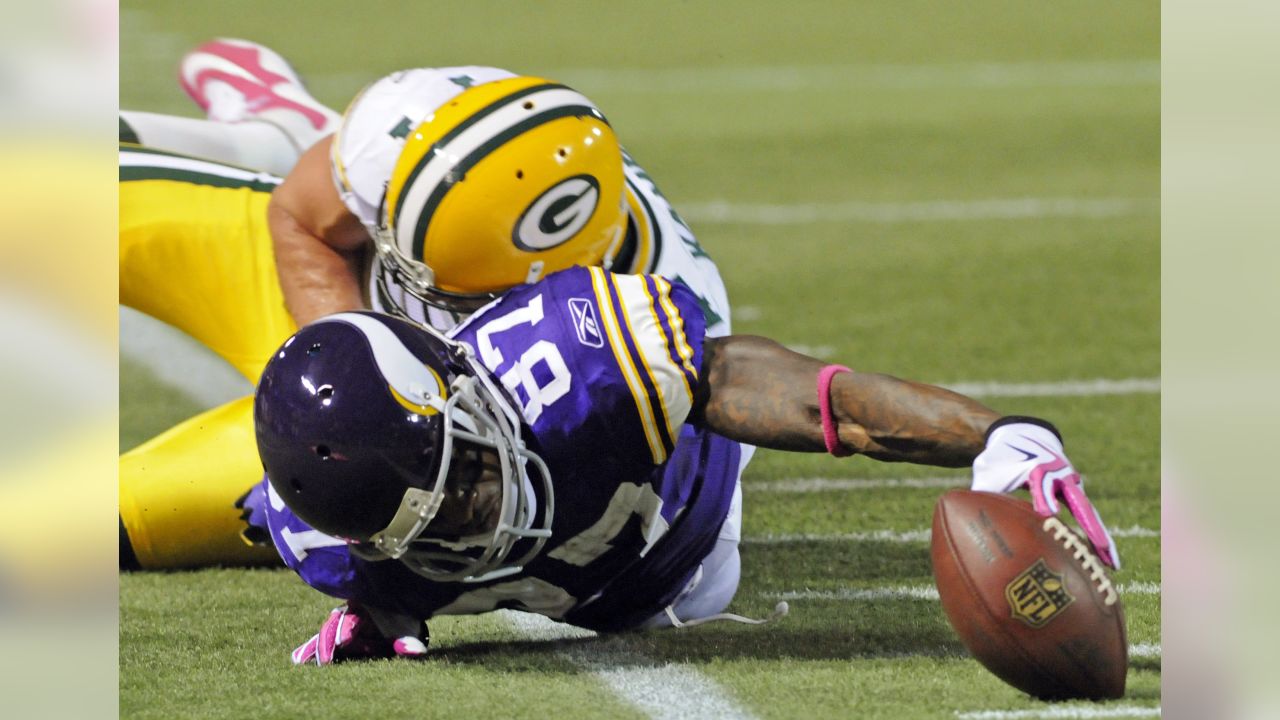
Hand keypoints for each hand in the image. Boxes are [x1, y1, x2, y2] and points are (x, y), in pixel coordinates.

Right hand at [291, 604, 428, 664]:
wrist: (401, 615)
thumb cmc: (404, 620)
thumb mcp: (409, 628)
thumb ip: (410, 640)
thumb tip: (413, 651)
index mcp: (367, 605)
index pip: (353, 615)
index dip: (348, 627)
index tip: (345, 640)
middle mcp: (351, 611)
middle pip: (335, 623)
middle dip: (330, 640)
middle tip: (326, 660)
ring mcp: (342, 621)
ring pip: (326, 631)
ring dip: (317, 646)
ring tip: (302, 661)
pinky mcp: (337, 632)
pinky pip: (324, 639)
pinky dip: (311, 647)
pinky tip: (298, 658)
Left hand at [971, 418, 1119, 568]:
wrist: (1019, 435)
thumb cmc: (999, 458)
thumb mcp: (988, 470)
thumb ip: (983, 490)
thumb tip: (967, 514)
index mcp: (1037, 467)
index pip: (1042, 483)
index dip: (1044, 496)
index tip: (1048, 513)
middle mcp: (1060, 476)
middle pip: (1079, 503)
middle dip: (1089, 526)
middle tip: (1100, 548)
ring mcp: (1071, 485)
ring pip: (1089, 514)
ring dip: (1100, 537)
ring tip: (1112, 565)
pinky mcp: (1074, 493)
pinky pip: (1087, 516)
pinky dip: (1095, 535)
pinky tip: (1103, 560)